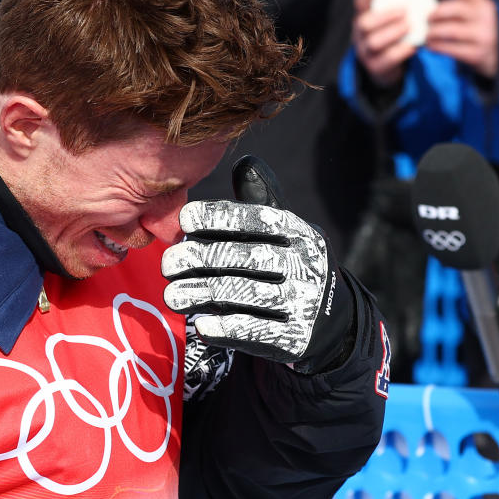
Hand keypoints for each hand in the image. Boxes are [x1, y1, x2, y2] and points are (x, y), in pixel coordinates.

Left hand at [161, 157, 352, 366]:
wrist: (330, 320)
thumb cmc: (289, 264)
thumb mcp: (283, 232)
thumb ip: (260, 201)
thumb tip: (245, 161)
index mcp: (300, 232)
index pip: (256, 219)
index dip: (218, 218)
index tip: (184, 220)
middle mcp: (306, 264)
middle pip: (244, 257)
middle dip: (200, 259)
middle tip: (167, 263)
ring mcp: (303, 302)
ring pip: (243, 294)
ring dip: (201, 294)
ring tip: (172, 295)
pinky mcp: (295, 337)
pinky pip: (254, 331)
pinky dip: (225, 327)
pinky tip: (200, 323)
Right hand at [352, 0, 416, 87]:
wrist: (387, 68)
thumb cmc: (393, 36)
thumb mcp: (391, 22)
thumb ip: (398, 7)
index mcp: (362, 19)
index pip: (360, 3)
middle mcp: (359, 35)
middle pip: (364, 23)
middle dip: (385, 15)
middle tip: (406, 9)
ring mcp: (365, 52)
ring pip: (374, 42)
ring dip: (393, 32)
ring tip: (410, 25)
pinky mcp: (375, 67)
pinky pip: (386, 60)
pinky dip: (401, 51)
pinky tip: (413, 46)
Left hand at [425, 0, 498, 78]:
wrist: (493, 57)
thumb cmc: (474, 32)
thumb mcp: (473, 15)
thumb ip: (455, 7)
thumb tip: (423, 4)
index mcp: (483, 3)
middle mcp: (485, 17)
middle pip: (456, 8)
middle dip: (436, 13)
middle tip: (427, 19)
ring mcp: (483, 35)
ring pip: (451, 30)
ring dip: (433, 32)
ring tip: (427, 35)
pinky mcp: (477, 53)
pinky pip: (451, 48)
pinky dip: (436, 46)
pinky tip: (430, 45)